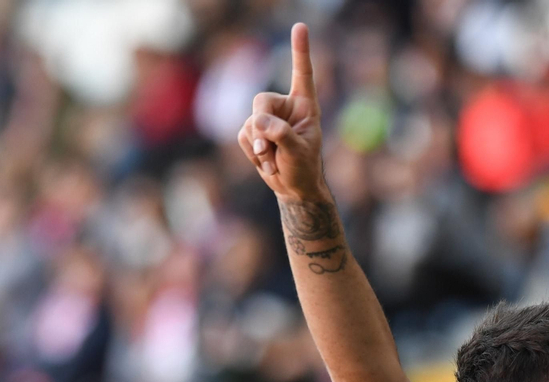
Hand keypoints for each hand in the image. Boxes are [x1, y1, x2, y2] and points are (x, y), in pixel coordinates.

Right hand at [237, 23, 328, 202]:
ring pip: (249, 122)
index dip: (300, 50)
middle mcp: (285, 107)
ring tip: (273, 162)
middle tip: (267, 149)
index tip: (301, 26)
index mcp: (305, 105)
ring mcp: (267, 119)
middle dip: (261, 127)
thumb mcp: (298, 151)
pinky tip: (265, 163)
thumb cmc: (304, 167)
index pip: (302, 73)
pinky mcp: (253, 132)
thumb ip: (280, 133)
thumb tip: (257, 122)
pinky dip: (251, 153)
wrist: (294, 188)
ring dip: (258, 148)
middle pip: (260, 102)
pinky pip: (242, 135)